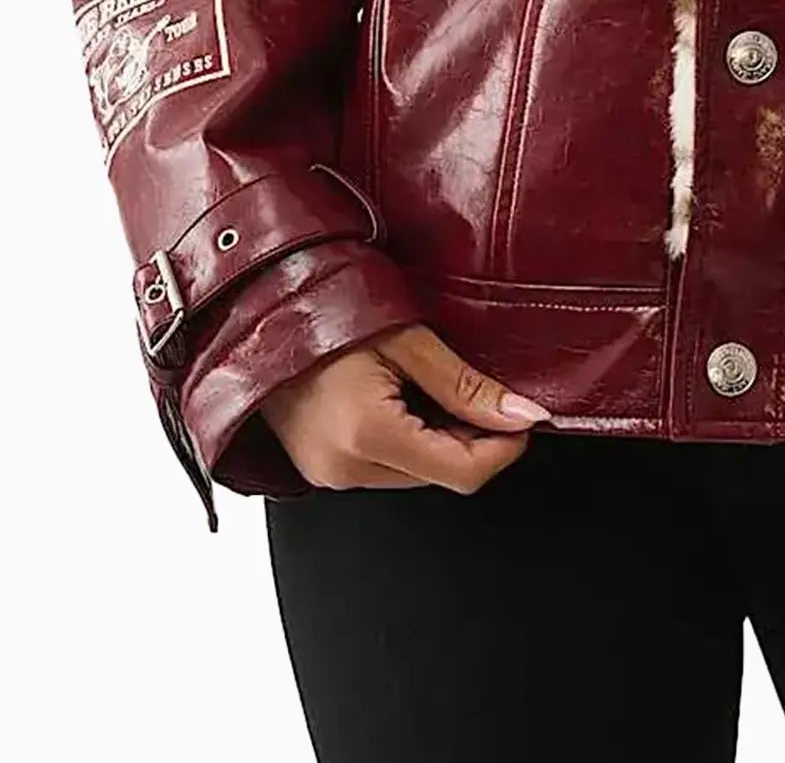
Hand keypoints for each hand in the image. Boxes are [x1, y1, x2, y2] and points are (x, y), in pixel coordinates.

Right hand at [261, 321, 552, 491]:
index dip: (505, 448)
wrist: (260, 310)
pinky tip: (401, 399)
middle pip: (440, 475)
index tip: (525, 418)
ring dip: (439, 439)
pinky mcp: (320, 469)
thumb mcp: (408, 339)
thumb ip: (466, 386)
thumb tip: (521, 415)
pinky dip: (408, 440)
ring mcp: (329, 474)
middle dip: (473, 439)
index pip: (463, 473)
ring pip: (415, 474)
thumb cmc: (327, 311)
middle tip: (478, 389)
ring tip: (428, 385)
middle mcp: (345, 468)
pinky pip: (384, 467)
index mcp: (368, 435)